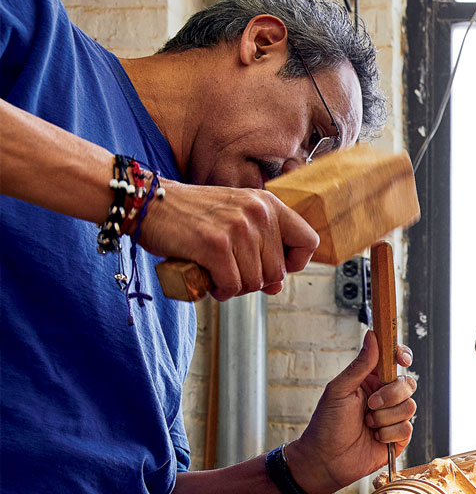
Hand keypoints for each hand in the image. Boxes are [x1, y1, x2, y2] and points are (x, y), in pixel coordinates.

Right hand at [137, 179, 318, 300]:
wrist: (148, 202)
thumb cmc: (193, 215)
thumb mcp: (236, 220)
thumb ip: (262, 248)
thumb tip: (277, 287)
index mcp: (268, 204)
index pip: (309, 241)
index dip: (295, 263)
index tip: (274, 267)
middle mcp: (257, 213)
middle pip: (277, 272)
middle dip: (255, 281)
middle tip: (231, 272)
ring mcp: (237, 228)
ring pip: (255, 283)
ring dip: (235, 288)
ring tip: (217, 274)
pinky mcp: (214, 245)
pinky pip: (232, 286)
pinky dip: (220, 291)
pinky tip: (210, 282)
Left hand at [285, 331, 416, 493]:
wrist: (325, 460)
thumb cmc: (326, 424)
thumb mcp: (340, 390)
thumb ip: (360, 365)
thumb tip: (372, 335)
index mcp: (371, 381)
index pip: (394, 361)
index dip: (402, 356)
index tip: (401, 358)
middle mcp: (385, 397)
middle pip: (407, 384)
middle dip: (390, 395)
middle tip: (369, 405)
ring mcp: (393, 418)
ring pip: (410, 407)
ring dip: (385, 418)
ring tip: (367, 424)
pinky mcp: (398, 438)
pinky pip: (407, 429)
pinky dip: (388, 434)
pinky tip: (374, 438)